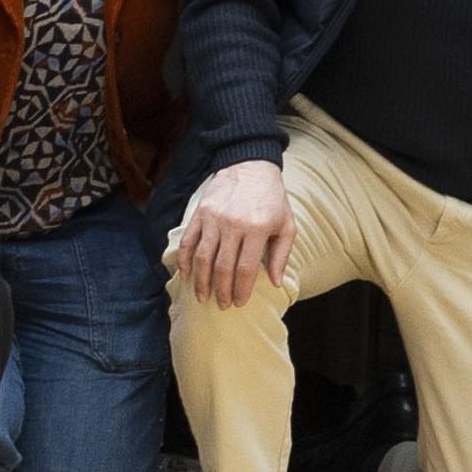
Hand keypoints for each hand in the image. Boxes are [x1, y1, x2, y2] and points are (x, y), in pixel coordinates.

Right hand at [171, 159, 295, 304]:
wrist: (250, 165)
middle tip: (222, 305)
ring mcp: (213, 218)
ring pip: (202, 258)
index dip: (241, 290)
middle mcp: (232, 224)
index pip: (245, 269)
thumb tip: (275, 283)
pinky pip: (189, 242)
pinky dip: (185, 261)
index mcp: (256, 229)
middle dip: (221, 291)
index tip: (240, 303)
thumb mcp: (286, 224)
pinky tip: (187, 275)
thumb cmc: (272, 198)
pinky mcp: (200, 213)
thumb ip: (281, 254)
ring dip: (201, 281)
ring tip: (203, 296)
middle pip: (222, 268)